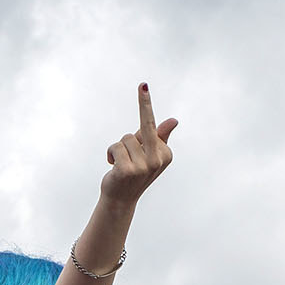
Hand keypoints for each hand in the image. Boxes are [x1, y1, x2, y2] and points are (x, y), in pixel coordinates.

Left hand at [100, 84, 176, 204]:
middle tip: (143, 84)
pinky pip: (115, 147)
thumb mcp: (148, 153)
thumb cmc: (133, 173)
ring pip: (125, 139)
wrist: (120, 200)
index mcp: (166, 154)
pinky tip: (113, 168)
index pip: (152, 124)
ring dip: (117, 149)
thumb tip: (174, 121)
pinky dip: (110, 154)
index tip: (144, 84)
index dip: (145, 106)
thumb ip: (159, 135)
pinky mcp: (127, 170)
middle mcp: (158, 160)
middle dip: (145, 102)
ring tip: (120, 163)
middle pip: (144, 126)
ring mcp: (144, 166)